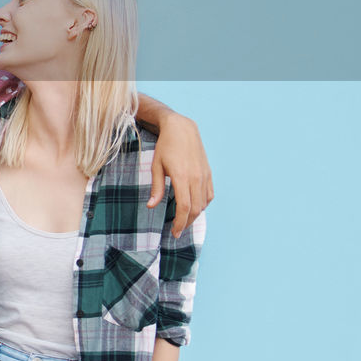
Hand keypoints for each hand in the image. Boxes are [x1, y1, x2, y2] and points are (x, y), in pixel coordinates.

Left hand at [148, 112, 211, 237]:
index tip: (174, 232)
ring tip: (184, 220)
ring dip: (195, 215)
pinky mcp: (208, 172)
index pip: (185, 207)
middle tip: (177, 231)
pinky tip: (195, 207)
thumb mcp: (156, 166)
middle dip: (187, 223)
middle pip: (196, 209)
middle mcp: (196, 177)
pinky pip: (209, 194)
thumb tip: (151, 206)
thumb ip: (156, 187)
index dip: (180, 223)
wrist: (182, 129)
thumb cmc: (166, 146)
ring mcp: (204, 175)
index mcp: (182, 177)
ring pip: (204, 203)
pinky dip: (203, 204)